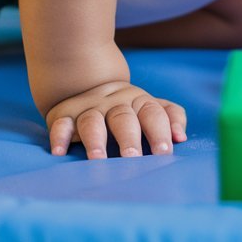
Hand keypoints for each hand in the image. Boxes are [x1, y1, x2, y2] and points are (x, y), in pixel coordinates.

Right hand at [46, 81, 186, 158]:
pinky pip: (61, 124)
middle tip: (133, 159)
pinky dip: (60, 136)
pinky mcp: (65, 116)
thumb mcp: (150, 106)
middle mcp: (114, 103)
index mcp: (138, 101)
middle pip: (123, 118)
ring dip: (95, 139)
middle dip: (129, 138)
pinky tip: (60, 151)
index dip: (160, 130)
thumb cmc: (126, 106)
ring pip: (92, 121)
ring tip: (99, 159)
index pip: (152, 112)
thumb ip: (171, 117)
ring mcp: (89, 108)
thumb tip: (181, 137)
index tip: (164, 152)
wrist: (86, 82)